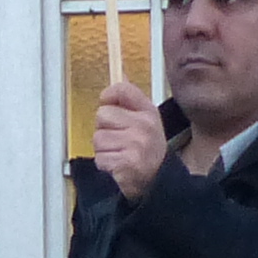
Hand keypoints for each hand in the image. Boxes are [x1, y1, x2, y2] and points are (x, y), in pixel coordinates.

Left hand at [92, 76, 167, 201]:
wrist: (158, 182)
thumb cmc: (148, 151)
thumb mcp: (146, 121)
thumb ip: (130, 102)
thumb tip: (118, 75)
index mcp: (148, 112)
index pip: (123, 89)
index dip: (108, 96)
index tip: (107, 103)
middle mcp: (143, 125)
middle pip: (102, 114)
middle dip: (104, 128)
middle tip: (117, 139)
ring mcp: (135, 144)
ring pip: (98, 138)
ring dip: (104, 149)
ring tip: (119, 153)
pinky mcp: (126, 163)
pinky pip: (100, 158)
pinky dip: (105, 164)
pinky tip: (119, 165)